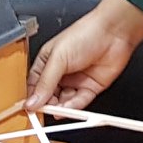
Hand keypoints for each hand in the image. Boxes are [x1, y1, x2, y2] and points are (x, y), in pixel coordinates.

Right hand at [23, 0, 142, 112]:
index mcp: (48, 62)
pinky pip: (80, 102)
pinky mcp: (91, 87)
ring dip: (60, 108)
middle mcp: (61, 72)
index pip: (35, 85)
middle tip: (43, 111)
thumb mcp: (58, 58)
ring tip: (57, 110)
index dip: (32, 97)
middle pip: (49, 96)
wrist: (114, 32)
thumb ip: (45, 82)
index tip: (29, 108)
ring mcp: (76, 80)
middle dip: (46, 104)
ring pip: (64, 101)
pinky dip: (74, 107)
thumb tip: (32, 100)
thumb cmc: (86, 33)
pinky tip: (69, 109)